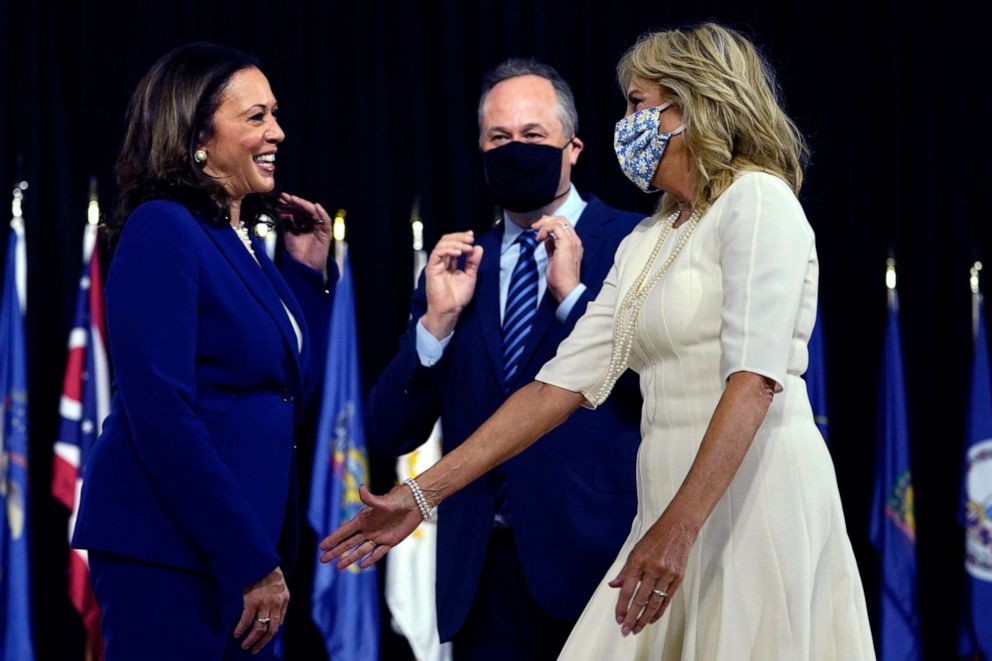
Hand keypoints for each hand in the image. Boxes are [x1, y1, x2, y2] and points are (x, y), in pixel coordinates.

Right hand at [234, 566, 289, 653]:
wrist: (260, 559)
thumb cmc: (269, 572)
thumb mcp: (280, 585)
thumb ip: (279, 601)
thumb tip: (274, 620)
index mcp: (285, 599)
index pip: (279, 623)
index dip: (270, 633)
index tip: (262, 639)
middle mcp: (277, 603)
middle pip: (271, 630)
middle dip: (262, 642)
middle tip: (254, 650)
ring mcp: (264, 603)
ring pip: (260, 628)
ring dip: (252, 639)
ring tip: (245, 645)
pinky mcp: (252, 601)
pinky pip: (246, 621)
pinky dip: (241, 629)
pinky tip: (236, 634)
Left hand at [277, 192, 331, 279]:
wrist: (304, 267)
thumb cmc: (297, 252)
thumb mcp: (289, 234)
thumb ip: (286, 222)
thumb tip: (280, 209)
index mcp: (304, 223)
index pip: (298, 210)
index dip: (291, 203)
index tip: (281, 197)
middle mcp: (312, 224)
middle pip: (306, 209)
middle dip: (297, 202)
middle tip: (287, 197)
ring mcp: (320, 228)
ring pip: (315, 213)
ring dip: (306, 205)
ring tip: (296, 200)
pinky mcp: (326, 234)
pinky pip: (326, 222)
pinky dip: (322, 213)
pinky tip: (316, 207)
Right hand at [318, 484, 423, 569]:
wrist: (415, 502)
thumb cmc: (398, 498)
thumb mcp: (383, 500)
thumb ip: (370, 498)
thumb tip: (360, 488)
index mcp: (364, 519)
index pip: (345, 531)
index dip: (333, 538)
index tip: (322, 546)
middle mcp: (369, 529)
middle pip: (349, 543)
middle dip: (336, 551)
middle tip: (323, 560)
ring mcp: (379, 536)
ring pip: (361, 550)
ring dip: (350, 558)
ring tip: (338, 567)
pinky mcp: (390, 541)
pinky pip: (378, 553)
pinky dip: (370, 559)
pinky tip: (361, 566)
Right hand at [421, 231, 483, 339]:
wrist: (450, 310)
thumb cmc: (458, 298)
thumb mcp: (470, 276)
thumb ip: (473, 262)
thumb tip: (478, 248)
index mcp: (449, 263)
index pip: (453, 244)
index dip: (461, 238)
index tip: (472, 237)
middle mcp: (442, 262)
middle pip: (446, 241)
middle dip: (459, 237)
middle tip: (470, 238)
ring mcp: (436, 264)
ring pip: (442, 244)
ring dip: (456, 242)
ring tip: (467, 246)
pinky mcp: (432, 268)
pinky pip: (437, 253)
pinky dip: (448, 249)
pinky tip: (459, 252)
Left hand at [532, 215, 581, 302]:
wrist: (566, 288)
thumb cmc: (561, 280)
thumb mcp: (554, 259)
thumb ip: (552, 248)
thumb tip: (547, 240)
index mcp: (574, 244)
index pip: (564, 226)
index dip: (550, 222)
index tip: (539, 227)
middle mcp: (575, 241)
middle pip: (562, 220)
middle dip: (546, 220)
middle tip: (535, 227)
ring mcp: (572, 242)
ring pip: (559, 221)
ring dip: (544, 224)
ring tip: (536, 233)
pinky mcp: (566, 244)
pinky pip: (555, 228)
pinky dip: (545, 229)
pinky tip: (539, 238)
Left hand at [608, 513, 696, 635]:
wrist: (677, 529)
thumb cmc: (654, 539)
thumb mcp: (635, 551)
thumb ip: (625, 571)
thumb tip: (613, 586)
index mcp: (639, 561)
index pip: (628, 589)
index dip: (622, 606)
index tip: (618, 618)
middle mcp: (653, 568)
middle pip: (640, 599)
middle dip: (632, 617)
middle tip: (625, 630)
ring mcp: (667, 574)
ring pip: (654, 602)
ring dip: (644, 618)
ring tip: (637, 629)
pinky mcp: (678, 578)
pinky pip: (667, 599)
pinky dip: (659, 611)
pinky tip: (651, 619)